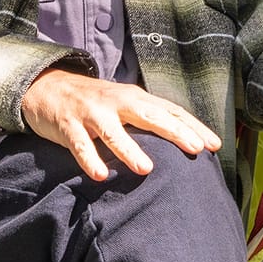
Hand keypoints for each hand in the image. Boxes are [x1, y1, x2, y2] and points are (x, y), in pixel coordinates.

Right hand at [20, 69, 219, 182]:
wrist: (47, 87)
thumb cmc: (95, 102)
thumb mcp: (124, 105)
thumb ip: (148, 119)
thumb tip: (182, 141)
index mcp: (135, 97)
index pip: (170, 111)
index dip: (193, 127)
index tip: (215, 145)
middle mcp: (117, 102)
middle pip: (150, 116)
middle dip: (174, 132)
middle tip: (196, 149)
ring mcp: (92, 113)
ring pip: (113, 132)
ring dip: (130, 150)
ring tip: (147, 169)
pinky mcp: (68, 125)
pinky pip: (80, 145)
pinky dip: (89, 160)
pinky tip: (100, 175)